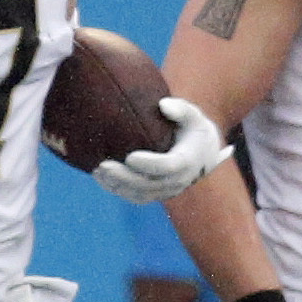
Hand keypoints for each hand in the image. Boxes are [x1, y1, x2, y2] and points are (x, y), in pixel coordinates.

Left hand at [94, 97, 229, 204]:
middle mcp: (177, 181)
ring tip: (97, 171)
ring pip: (140, 194)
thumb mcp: (194, 116)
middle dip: (124, 177)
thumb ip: (181, 109)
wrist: (203, 155)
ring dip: (117, 186)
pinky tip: (101, 178)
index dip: (149, 164)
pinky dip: (118, 190)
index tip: (130, 157)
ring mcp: (166, 191)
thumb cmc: (193, 130)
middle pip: (149, 184)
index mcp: (187, 161)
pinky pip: (136, 197)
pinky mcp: (156, 194)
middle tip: (103, 166)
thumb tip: (163, 104)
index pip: (168, 167)